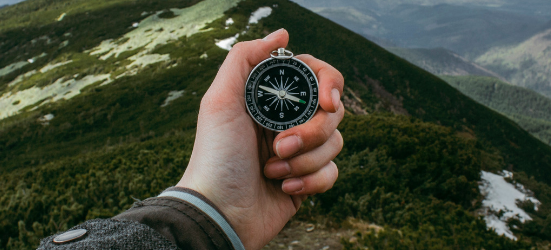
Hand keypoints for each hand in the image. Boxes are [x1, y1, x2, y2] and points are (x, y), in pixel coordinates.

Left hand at [176, 29, 344, 248]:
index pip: (316, 77)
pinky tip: (284, 188)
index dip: (329, 85)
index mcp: (271, 99)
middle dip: (310, 132)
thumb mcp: (220, 100)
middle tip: (280, 146)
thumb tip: (283, 34)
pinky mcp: (307, 181)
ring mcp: (299, 152)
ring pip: (335, 143)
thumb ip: (246, 58)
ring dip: (305, 160)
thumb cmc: (215, 156)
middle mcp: (287, 122)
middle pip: (333, 111)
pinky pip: (333, 172)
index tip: (327, 101)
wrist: (219, 211)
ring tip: (273, 171)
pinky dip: (311, 181)